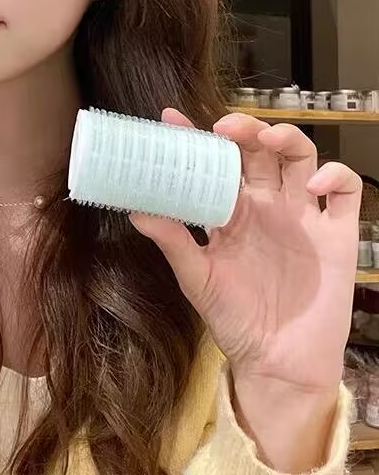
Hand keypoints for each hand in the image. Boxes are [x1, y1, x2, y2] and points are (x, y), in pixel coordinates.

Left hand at [129, 110, 359, 468]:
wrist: (277, 363)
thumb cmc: (234, 318)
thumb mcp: (197, 278)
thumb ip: (173, 241)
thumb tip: (135, 210)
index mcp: (230, 211)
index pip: (213, 163)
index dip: (194, 137)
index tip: (171, 119)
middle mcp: (267, 205)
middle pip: (258, 150)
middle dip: (244, 129)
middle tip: (225, 128)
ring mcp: (302, 217)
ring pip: (301, 158)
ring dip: (287, 139)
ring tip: (267, 140)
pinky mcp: (338, 235)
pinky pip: (346, 193)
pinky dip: (336, 177)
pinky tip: (314, 185)